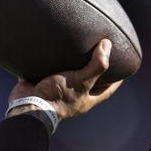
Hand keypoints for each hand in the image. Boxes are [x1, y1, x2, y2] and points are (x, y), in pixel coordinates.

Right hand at [8, 39, 122, 121]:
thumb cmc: (58, 96)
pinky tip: (46, 50)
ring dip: (68, 67)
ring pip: (65, 78)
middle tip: (97, 56)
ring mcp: (55, 92)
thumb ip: (96, 65)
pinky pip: (44, 72)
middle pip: (88, 84)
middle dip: (92, 73)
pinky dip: (45, 63)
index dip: (116, 82)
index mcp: (85, 100)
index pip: (107, 90)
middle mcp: (72, 98)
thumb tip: (108, 45)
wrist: (27, 105)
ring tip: (72, 50)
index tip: (123, 71)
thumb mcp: (81, 80)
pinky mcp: (39, 85)